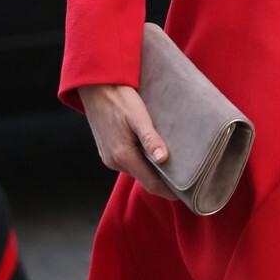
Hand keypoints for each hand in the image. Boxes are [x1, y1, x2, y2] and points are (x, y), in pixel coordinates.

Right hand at [78, 83, 177, 199]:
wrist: (94, 86)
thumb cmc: (118, 97)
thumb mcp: (137, 116)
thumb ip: (150, 139)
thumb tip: (163, 160)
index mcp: (123, 156)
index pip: (150, 183)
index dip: (167, 191)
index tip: (184, 194)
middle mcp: (114, 161)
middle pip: (143, 177)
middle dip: (162, 179)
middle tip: (183, 175)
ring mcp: (108, 157)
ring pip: (135, 169)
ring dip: (151, 168)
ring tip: (171, 161)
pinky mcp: (107, 150)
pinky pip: (127, 161)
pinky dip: (140, 160)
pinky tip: (151, 150)